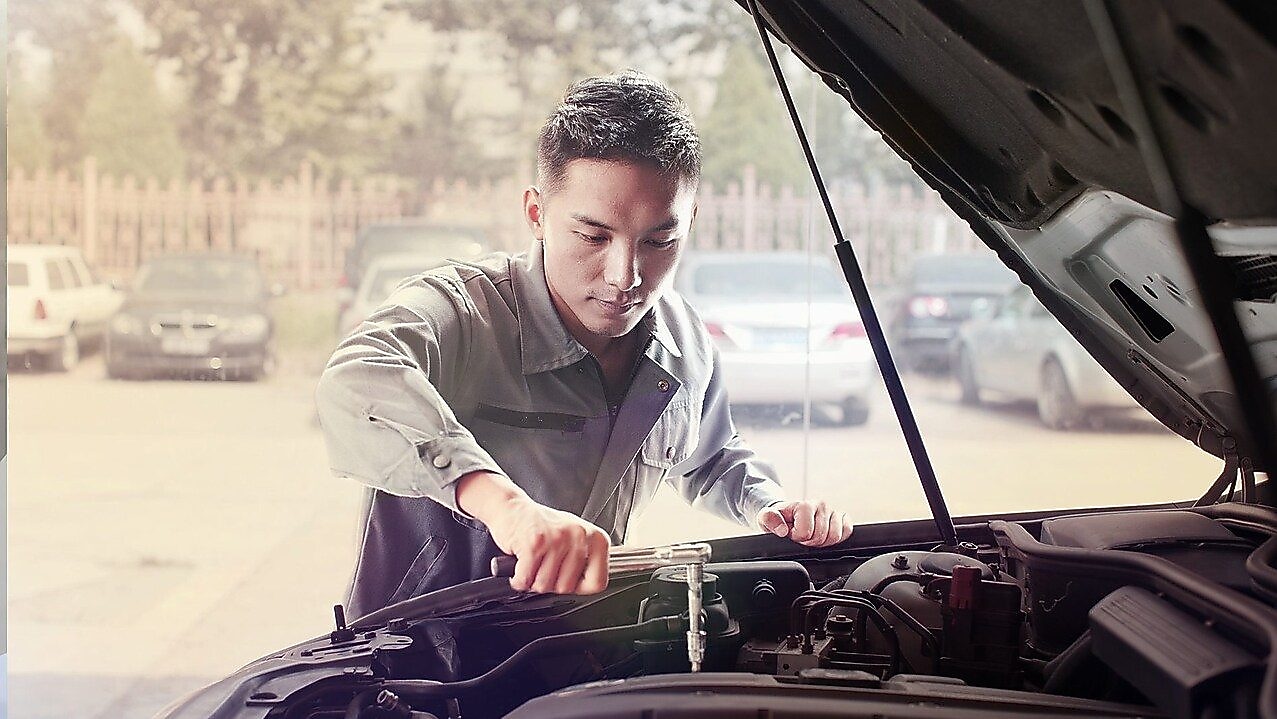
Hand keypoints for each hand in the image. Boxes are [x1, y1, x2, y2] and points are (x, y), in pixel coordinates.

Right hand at [486, 496, 610, 593]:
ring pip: (544, 585)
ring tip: (532, 562)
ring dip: (532, 580)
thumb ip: (585, 563)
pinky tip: (520, 566)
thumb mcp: (574, 540)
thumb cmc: (542, 525)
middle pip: (566, 587)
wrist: (511, 507)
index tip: (567, 578)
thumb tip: (589, 586)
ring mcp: (558, 539)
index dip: (577, 587)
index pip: (597, 583)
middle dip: (550, 584)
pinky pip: (526, 579)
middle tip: (543, 566)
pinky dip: (518, 579)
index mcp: (596, 538)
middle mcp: (580, 536)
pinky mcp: (535, 543)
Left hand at [757, 500, 851, 546]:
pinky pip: (847, 531)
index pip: (807, 532)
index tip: (792, 534)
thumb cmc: (779, 517)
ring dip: (823, 542)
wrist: (786, 514)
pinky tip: (824, 536)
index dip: (798, 538)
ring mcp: (832, 511)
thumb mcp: (766, 517)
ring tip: (812, 536)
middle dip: (810, 542)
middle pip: (822, 536)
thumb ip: (770, 519)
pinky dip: (838, 538)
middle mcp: (821, 505)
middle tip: (801, 537)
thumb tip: (782, 529)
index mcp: (805, 505)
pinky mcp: (841, 517)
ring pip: (836, 536)